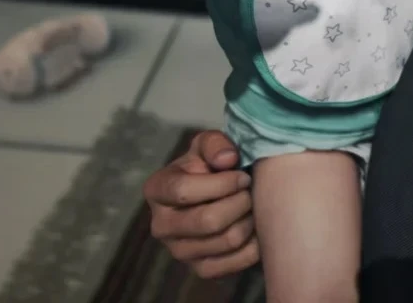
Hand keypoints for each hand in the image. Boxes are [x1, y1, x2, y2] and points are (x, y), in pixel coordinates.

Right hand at [143, 130, 259, 278]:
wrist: (219, 194)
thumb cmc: (212, 165)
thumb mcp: (209, 144)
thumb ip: (215, 144)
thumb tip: (228, 159)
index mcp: (157, 190)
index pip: (184, 191)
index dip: (222, 183)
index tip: (243, 176)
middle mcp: (161, 225)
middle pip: (208, 221)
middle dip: (240, 202)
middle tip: (250, 192)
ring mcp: (179, 252)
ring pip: (227, 241)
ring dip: (250, 220)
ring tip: (252, 207)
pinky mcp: (201, 269)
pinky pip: (237, 262)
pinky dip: (255, 244)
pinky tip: (254, 227)